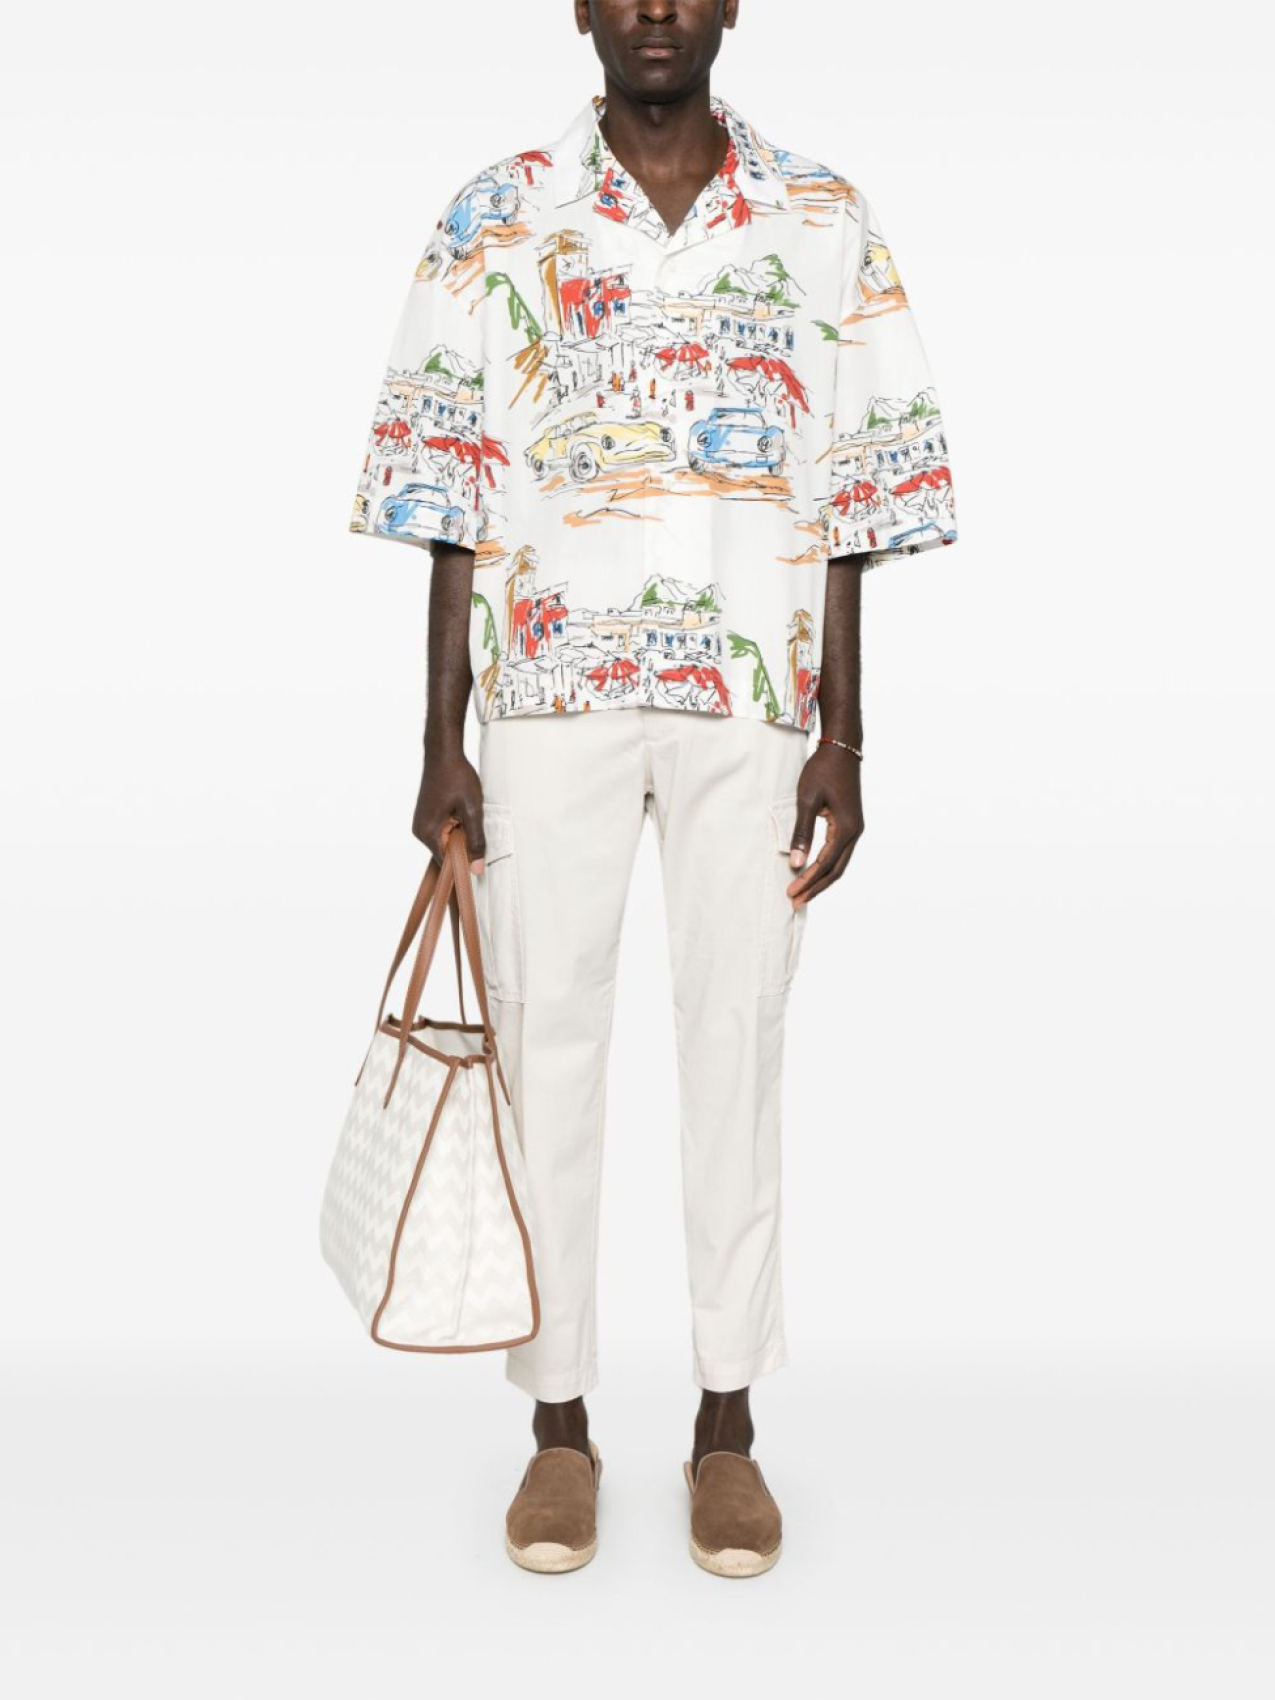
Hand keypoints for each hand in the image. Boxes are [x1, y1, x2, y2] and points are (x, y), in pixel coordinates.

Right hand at [412, 741, 485, 872]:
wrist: (443, 753)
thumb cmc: (457, 777)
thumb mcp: (472, 810)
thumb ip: (475, 840)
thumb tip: (477, 868)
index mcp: (428, 833)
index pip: (447, 863)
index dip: (465, 862)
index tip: (480, 856)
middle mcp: (420, 832)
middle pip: (447, 853)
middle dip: (464, 845)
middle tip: (473, 823)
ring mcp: (421, 825)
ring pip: (447, 843)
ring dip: (461, 835)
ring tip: (466, 813)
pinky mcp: (426, 818)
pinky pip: (444, 833)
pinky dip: (456, 827)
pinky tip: (461, 811)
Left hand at [786, 745, 863, 906]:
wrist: (842, 749)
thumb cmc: (823, 770)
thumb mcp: (808, 800)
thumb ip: (802, 833)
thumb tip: (797, 863)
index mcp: (847, 828)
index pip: (826, 863)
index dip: (808, 880)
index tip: (791, 892)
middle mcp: (855, 832)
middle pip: (836, 870)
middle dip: (816, 887)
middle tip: (796, 902)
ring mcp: (855, 828)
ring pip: (840, 863)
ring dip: (822, 879)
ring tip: (803, 893)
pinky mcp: (850, 824)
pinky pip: (839, 852)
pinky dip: (827, 866)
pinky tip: (814, 872)